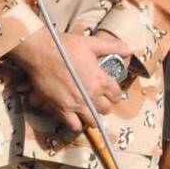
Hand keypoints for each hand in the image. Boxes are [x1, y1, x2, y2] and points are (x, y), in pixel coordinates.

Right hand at [9, 28, 130, 132]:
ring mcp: (76, 103)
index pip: (116, 95)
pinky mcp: (61, 107)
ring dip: (91, 116)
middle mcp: (91, 95)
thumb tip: (131, 48)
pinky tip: (73, 116)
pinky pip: (74, 125)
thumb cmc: (63, 46)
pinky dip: (76, 123)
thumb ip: (113, 47)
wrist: (38, 51)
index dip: (113, 94)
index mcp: (101, 80)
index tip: (108, 92)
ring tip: (86, 110)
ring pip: (92, 120)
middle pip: (105, 109)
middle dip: (102, 105)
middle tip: (95, 99)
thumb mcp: (90, 43)